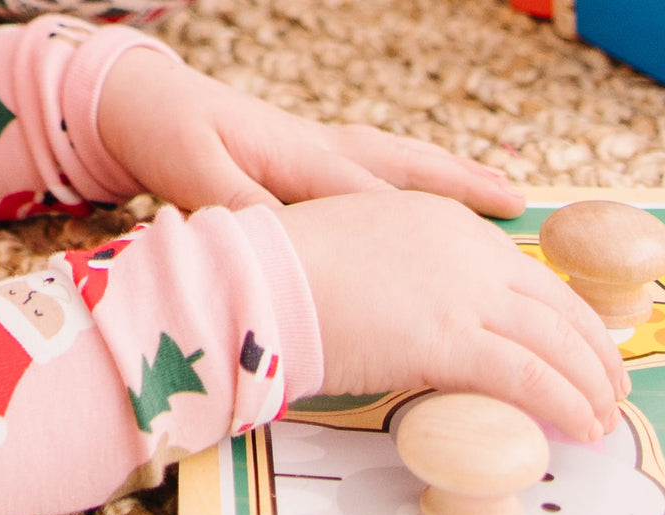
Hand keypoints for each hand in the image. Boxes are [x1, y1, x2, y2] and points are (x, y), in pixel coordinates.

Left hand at [98, 48, 524, 218]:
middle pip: (411, 171)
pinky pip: (384, 167)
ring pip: (405, 164)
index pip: (379, 200)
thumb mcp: (199, 179)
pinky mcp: (317, 153)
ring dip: (455, 179)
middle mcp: (328, 148)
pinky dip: (421, 179)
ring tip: (501, 194)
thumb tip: (302, 246)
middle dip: (465, 189)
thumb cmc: (171, 138)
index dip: (429, 231)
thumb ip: (253, 211)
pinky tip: (436, 196)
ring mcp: (326, 147)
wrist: (147, 103)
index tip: (475, 261)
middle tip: (517, 206)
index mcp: (304, 158)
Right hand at [276, 191, 628, 442]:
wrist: (258, 279)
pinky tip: (583, 426)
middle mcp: (469, 251)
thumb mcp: (366, 253)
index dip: (563, 313)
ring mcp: (463, 292)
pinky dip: (565, 402)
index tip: (578, 342)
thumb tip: (429, 318)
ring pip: (553, 340)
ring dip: (590, 381)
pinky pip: (528, 376)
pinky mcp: (449, 338)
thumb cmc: (292, 273)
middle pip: (556, 303)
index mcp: (447, 224)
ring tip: (606, 414)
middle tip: (612, 381)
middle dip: (594, 348)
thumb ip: (412, 278)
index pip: (527, 274)